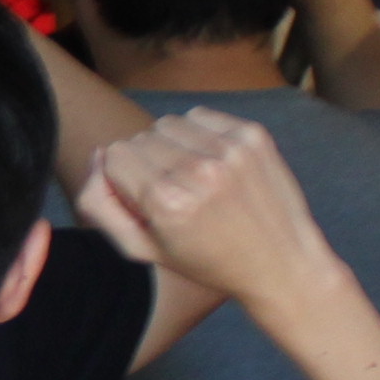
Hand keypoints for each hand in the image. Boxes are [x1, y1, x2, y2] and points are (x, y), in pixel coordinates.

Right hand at [78, 112, 348, 315]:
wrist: (281, 264)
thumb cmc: (208, 261)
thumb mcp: (143, 249)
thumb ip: (100, 205)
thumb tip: (98, 154)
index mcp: (166, 202)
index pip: (114, 155)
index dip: (124, 178)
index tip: (147, 201)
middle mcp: (197, 171)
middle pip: (140, 138)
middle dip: (147, 162)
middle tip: (174, 194)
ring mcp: (229, 150)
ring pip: (168, 123)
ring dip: (172, 146)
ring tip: (194, 178)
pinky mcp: (252, 136)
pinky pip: (200, 116)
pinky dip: (200, 135)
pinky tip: (214, 164)